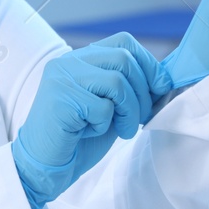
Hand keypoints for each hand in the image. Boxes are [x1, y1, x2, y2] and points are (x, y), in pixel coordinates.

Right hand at [12, 33, 172, 208]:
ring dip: (129, 111)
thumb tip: (165, 78)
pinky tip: (89, 132)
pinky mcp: (60, 99)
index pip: (124, 42)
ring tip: (122, 129)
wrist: (43, 166)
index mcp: (80, 59)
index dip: (148, 64)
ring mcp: (61, 78)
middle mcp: (68, 62)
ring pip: (117, 82)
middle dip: (143, 92)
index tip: (160, 88)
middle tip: (139, 118)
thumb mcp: (111, 107)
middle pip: (124, 59)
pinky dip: (105, 124)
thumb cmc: (78, 138)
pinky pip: (102, 107)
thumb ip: (130, 88)